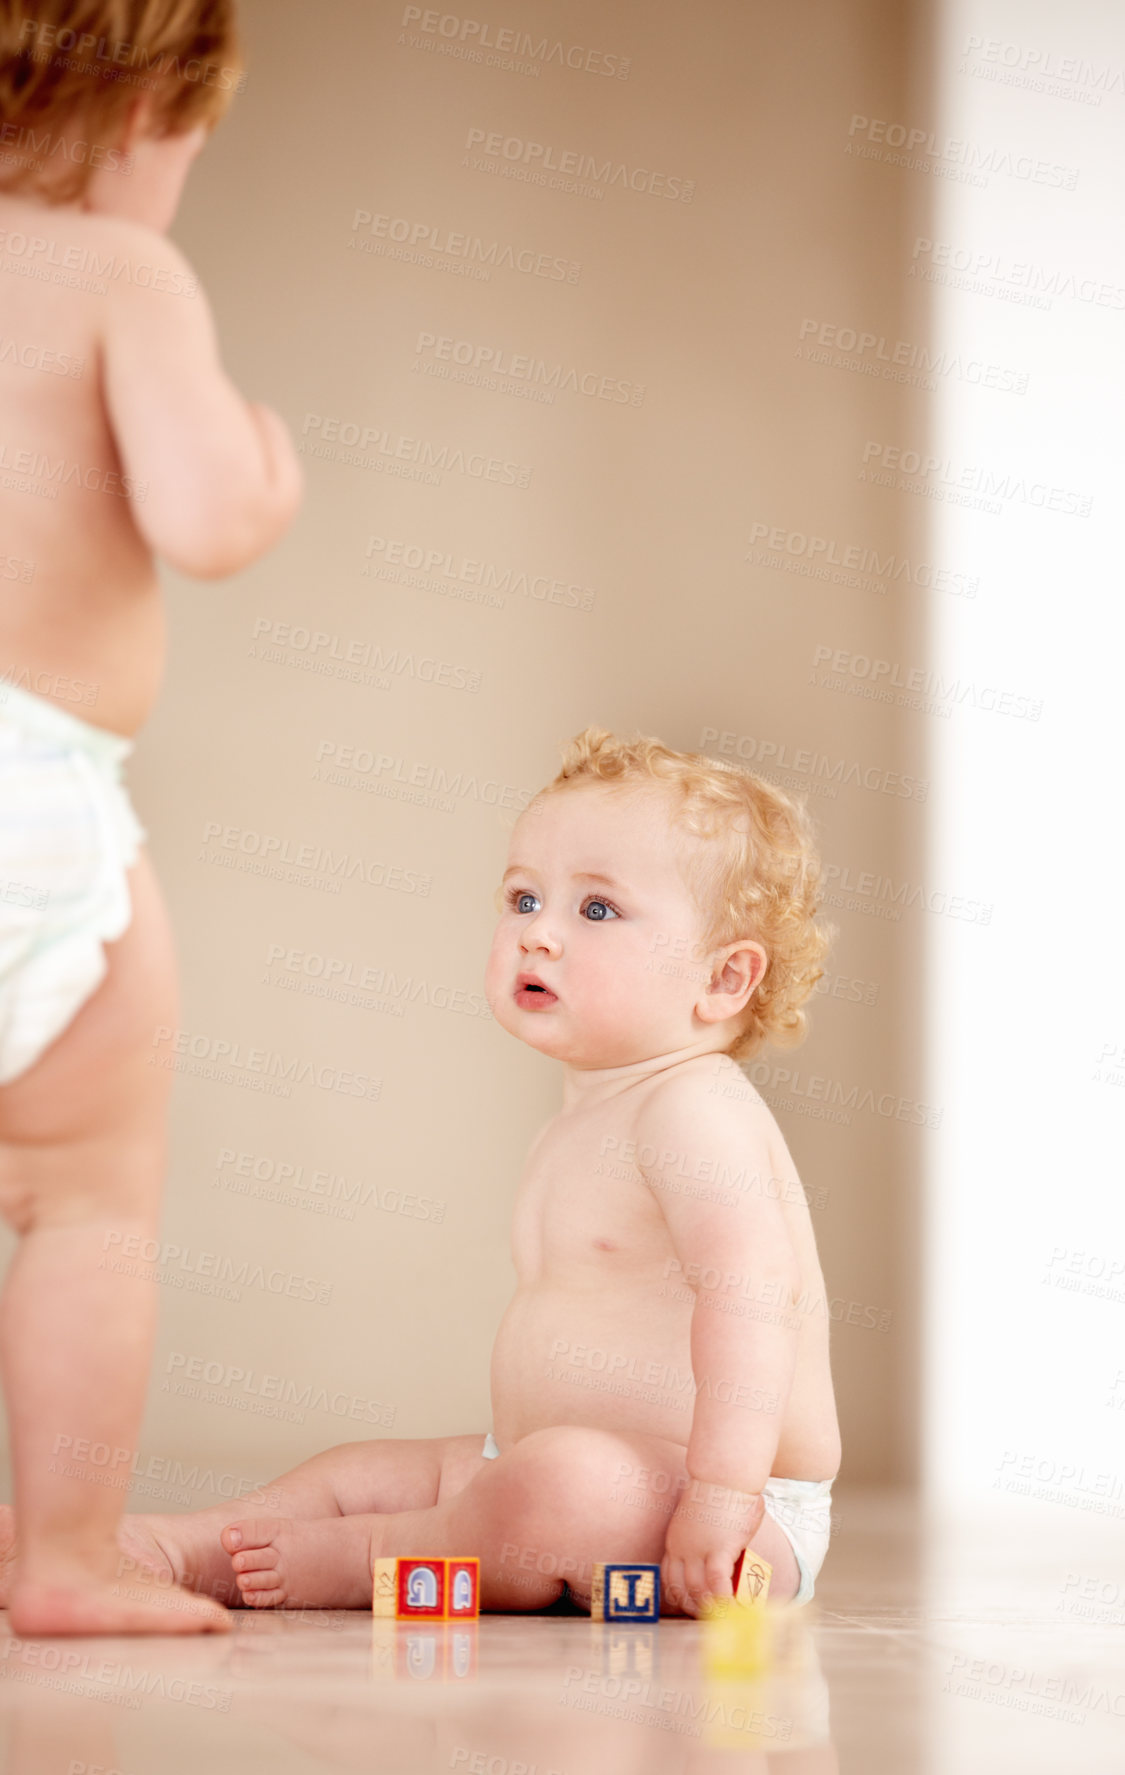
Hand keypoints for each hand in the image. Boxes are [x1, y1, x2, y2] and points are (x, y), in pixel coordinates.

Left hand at [661, 1481, 765, 1616]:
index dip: (680, 1596)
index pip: (669, 1577)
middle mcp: (681, 1548)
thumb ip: (704, 1537)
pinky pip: (717, 1585)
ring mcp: (697, 1551)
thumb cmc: (718, 1491)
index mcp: (675, 1540)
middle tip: (709, 1618)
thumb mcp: (700, 1518)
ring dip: (711, 1609)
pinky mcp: (717, 1550)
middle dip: (694, 1608)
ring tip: (725, 1618)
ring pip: (699, 1592)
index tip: (692, 1606)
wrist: (723, 1475)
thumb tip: (720, 1548)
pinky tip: (734, 1609)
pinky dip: (724, 1601)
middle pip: (681, 1590)